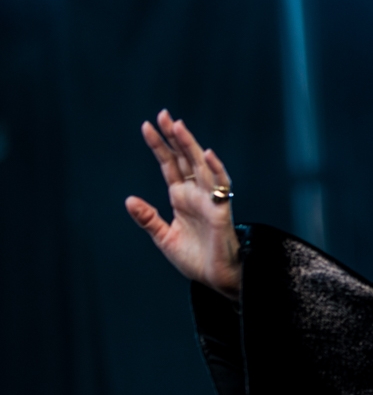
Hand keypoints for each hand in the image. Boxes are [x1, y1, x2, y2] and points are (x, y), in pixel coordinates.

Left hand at [125, 109, 241, 300]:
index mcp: (181, 198)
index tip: (147, 126)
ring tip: (178, 126)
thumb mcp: (164, 238)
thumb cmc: (195, 259)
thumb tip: (129, 200)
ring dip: (190, 146)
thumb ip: (148, 219)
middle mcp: (196, 194)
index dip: (160, 146)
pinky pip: (220, 186)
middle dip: (174, 137)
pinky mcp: (221, 211)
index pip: (170, 165)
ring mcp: (210, 200)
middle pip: (185, 159)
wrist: (216, 279)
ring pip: (200, 166)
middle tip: (163, 115)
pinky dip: (216, 169)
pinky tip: (207, 154)